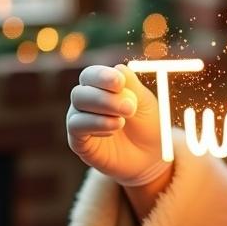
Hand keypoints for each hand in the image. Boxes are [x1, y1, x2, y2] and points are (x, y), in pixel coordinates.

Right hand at [66, 63, 170, 186]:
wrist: (150, 157)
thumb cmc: (147, 125)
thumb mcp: (146, 104)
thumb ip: (133, 86)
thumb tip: (118, 68)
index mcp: (100, 88)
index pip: (91, 75)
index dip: (102, 76)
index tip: (120, 82)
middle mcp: (86, 101)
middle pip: (82, 90)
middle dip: (105, 96)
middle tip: (129, 107)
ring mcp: (80, 120)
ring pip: (77, 105)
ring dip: (102, 109)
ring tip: (124, 120)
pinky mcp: (78, 140)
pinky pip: (76, 126)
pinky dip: (96, 124)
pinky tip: (114, 129)